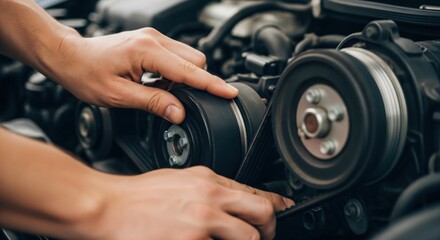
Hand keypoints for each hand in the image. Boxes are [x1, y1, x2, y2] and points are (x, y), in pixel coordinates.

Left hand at [49, 28, 237, 123]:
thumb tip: (180, 113)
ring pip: (188, 58)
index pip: (189, 71)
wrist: (70, 56)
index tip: (230, 93)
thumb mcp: (119, 96)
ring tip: (162, 93)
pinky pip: (176, 57)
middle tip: (179, 102)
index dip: (211, 85)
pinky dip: (175, 73)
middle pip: (195, 61)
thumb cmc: (86, 73)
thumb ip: (153, 103)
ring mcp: (153, 38)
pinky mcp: (151, 42)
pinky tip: (159, 84)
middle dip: (196, 83)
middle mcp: (153, 39)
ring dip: (185, 79)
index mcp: (146, 51)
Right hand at [85, 166, 294, 239]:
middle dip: (269, 228)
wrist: (109, 207)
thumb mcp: (179, 180)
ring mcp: (201, 223)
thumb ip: (210, 189)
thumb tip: (232, 198)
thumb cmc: (138, 196)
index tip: (283, 210)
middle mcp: (209, 199)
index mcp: (207, 181)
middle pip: (261, 214)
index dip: (275, 205)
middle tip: (264, 235)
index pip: (254, 192)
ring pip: (248, 237)